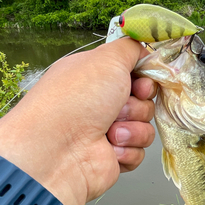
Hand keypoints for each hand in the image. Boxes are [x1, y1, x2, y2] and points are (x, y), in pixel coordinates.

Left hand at [0, 37, 156, 204]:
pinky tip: (110, 149)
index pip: (134, 75)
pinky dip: (128, 149)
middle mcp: (100, 103)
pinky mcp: (114, 155)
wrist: (59, 150)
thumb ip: (130, 49)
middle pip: (144, 101)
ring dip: (133, 128)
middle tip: (119, 108)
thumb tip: (144, 51)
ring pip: (145, 126)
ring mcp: (108, 131)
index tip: (141, 84)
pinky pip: (140, 151)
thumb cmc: (76, 100)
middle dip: (137, 105)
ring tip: (110, 133)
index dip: (144, 80)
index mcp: (96, 78)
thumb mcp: (107, 59)